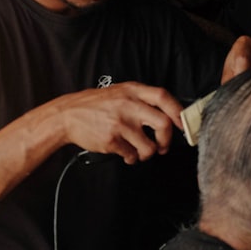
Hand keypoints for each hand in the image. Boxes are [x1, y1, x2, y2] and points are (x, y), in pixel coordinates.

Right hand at [53, 82, 183, 163]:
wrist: (68, 115)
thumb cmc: (95, 105)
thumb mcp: (119, 92)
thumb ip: (141, 99)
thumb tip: (168, 114)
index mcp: (132, 91)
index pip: (163, 97)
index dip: (178, 112)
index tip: (183, 124)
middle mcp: (128, 105)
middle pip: (163, 123)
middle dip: (166, 140)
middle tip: (162, 146)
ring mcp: (120, 123)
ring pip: (149, 146)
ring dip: (147, 154)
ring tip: (139, 151)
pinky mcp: (112, 140)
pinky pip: (131, 155)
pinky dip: (131, 158)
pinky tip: (125, 153)